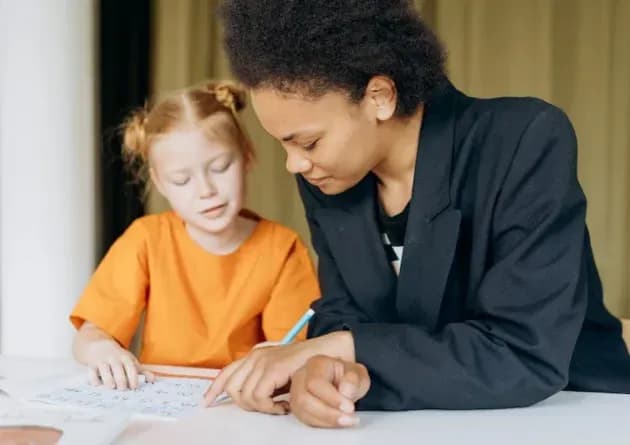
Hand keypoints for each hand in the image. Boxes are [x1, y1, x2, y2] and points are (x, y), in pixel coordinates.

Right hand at [85, 340, 154, 389]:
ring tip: (111, 387)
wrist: (99, 346)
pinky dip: (93, 378)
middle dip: (120, 378)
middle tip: (123, 389)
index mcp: (125, 358)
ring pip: (105, 369)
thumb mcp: (130, 361)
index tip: (134, 387)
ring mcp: (102, 361)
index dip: (133, 377)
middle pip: (118, 368)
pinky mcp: (92, 364)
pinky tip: (97, 385)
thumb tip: (153, 380)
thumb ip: (141, 371)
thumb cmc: (118, 357)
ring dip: (108, 378)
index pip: (130, 367)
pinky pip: (92, 371)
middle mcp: (114, 358)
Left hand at [203, 332, 354, 414]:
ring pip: (244, 396)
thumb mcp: (278, 372)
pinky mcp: (273, 368)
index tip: (207, 403)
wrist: (327, 352)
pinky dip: (269, 408)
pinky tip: (284, 406)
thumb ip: (262, 379)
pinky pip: (258, 397)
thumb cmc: (305, 365)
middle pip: (231, 388)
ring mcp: (263, 361)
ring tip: (279, 407)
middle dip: (245, 405)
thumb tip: (246, 396)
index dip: (213, 389)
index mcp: (254, 356)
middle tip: (267, 408)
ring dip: (261, 408)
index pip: (226, 373)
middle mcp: (255, 356)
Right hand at [290, 355, 369, 427]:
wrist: (343, 384)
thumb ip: (353, 380)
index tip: (349, 407)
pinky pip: (305, 420)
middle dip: (327, 413)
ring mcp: (296, 392)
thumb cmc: (348, 377)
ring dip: (325, 421)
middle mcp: (302, 376)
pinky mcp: (298, 407)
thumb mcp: (358, 373)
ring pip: (302, 411)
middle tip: (348, 418)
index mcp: (316, 364)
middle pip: (303, 398)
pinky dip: (322, 424)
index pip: (316, 382)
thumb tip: (345, 392)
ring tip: (345, 421)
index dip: (331, 397)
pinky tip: (336, 422)